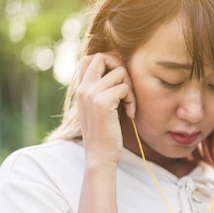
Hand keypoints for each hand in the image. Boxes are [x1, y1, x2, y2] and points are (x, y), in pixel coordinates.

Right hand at [76, 52, 135, 166]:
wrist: (100, 156)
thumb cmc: (105, 134)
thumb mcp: (101, 107)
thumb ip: (104, 88)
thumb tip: (120, 68)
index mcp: (81, 89)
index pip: (90, 58)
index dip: (109, 61)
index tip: (120, 79)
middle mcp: (83, 88)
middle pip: (102, 56)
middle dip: (120, 66)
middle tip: (126, 86)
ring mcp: (91, 94)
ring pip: (119, 71)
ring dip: (130, 87)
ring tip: (129, 104)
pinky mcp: (102, 102)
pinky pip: (125, 87)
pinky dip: (132, 100)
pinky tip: (130, 114)